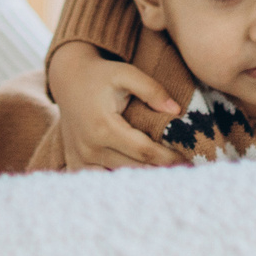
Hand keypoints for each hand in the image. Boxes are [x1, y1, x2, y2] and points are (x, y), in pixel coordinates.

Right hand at [46, 41, 183, 169]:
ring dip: (141, 179)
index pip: (144, 151)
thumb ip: (152, 89)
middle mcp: (90, 147)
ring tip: (163, 175)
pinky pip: (100, 180)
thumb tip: (176, 110)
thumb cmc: (101, 75)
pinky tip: (135, 179)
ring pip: (118, 178)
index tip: (187, 157)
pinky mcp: (75, 162)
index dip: (168, 157)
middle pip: (133, 169)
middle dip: (159, 170)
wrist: (68, 78)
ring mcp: (81, 158)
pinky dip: (118, 181)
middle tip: (183, 169)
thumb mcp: (126, 73)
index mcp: (103, 127)